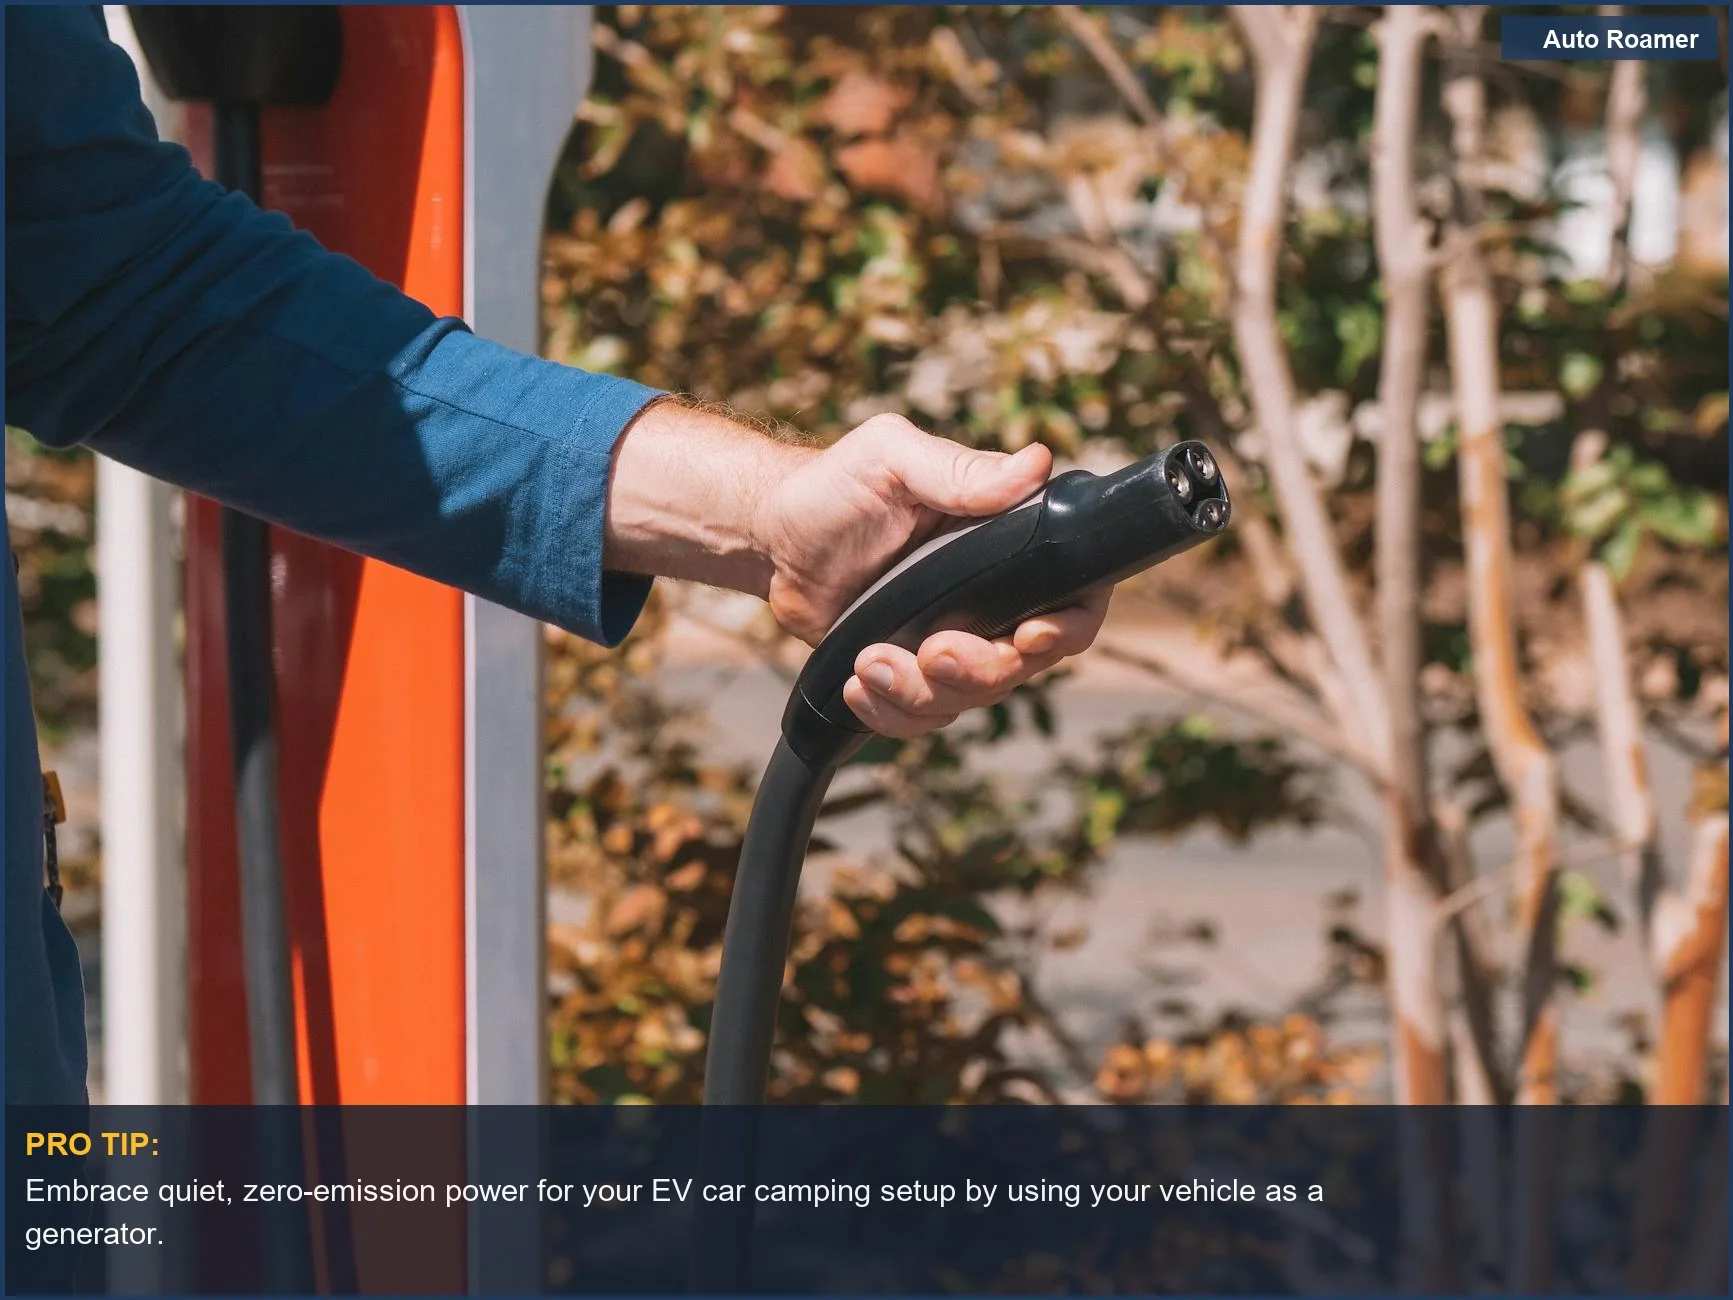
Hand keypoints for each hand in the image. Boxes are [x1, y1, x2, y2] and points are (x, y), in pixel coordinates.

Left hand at [751, 415, 1108, 737]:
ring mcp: (956, 639)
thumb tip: (1035, 464)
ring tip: (868, 663)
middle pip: (1024, 663)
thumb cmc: (836, 486)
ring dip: (922, 694)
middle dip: (979, 671)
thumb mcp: (893, 459)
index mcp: (1007, 540)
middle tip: (930, 651)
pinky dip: (892, 713)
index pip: (1075, 595)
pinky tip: (857, 688)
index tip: (1027, 636)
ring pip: (972, 698)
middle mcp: (994, 597)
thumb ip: (960, 470)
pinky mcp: (915, 672)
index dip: (1067, 627)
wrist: (775, 539)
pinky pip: (926, 717)